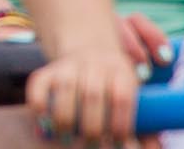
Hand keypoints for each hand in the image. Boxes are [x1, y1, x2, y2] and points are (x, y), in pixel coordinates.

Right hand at [26, 13, 171, 146]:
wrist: (89, 46)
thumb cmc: (115, 83)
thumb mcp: (134, 94)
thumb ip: (145, 125)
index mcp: (121, 71)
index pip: (122, 97)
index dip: (119, 124)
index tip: (116, 142)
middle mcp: (95, 64)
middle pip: (92, 95)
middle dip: (91, 127)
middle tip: (91, 145)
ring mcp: (69, 64)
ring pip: (64, 88)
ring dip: (64, 119)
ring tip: (67, 138)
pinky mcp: (48, 69)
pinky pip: (38, 84)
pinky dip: (39, 104)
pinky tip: (45, 123)